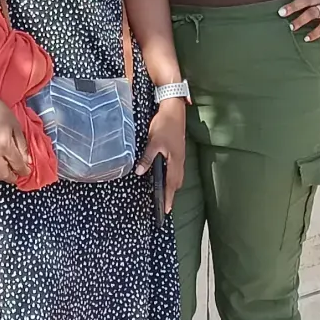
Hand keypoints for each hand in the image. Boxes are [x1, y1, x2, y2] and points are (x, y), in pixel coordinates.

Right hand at [0, 72, 29, 183]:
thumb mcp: (15, 124)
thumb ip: (22, 144)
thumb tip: (28, 159)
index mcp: (5, 145)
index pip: (18, 166)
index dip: (25, 170)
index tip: (28, 169)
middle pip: (5, 175)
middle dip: (14, 177)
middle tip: (18, 173)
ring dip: (2, 176)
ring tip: (8, 171)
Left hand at [139, 97, 186, 212]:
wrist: (174, 109)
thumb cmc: (165, 125)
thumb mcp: (153, 142)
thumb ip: (147, 158)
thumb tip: (139, 172)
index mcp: (175, 161)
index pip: (172, 184)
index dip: (169, 197)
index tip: (167, 210)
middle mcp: (180, 160)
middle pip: (177, 182)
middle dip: (171, 194)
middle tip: (165, 205)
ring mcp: (180, 155)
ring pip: (178, 176)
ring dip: (172, 185)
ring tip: (165, 193)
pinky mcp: (178, 150)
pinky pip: (177, 169)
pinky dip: (172, 176)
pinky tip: (166, 175)